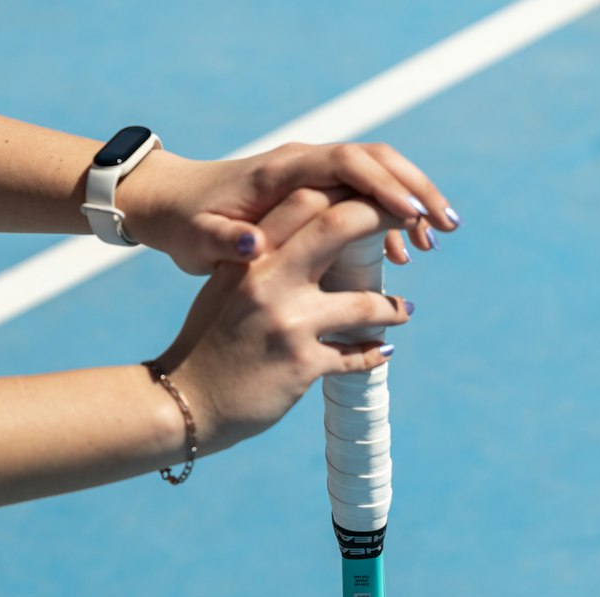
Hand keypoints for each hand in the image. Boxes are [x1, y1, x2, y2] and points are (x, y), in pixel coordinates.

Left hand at [119, 142, 458, 273]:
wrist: (174, 207)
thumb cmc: (187, 225)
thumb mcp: (199, 239)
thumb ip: (227, 242)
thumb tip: (256, 245)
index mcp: (282, 169)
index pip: (348, 164)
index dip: (383, 187)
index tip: (412, 216)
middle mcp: (304, 164)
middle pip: (378, 162)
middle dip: (417, 191)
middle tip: (448, 226)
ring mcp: (313, 177)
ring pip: (378, 178)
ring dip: (410, 206)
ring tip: (433, 243)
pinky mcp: (316, 195)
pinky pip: (364, 198)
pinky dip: (389, 222)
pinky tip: (404, 254)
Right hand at [150, 194, 412, 455]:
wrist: (187, 403)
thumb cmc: (210, 342)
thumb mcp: (229, 286)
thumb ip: (266, 257)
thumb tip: (317, 235)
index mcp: (250, 253)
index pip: (307, 198)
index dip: (349, 189)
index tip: (377, 194)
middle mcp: (269, 279)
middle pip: (340, 226)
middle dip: (385, 216)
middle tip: (412, 226)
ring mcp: (287, 323)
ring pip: (364, 301)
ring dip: (392, 307)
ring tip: (404, 311)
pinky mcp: (301, 366)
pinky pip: (355, 356)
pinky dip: (373, 352)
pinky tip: (382, 350)